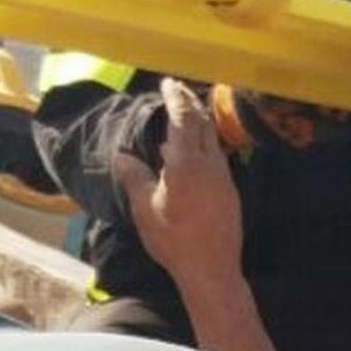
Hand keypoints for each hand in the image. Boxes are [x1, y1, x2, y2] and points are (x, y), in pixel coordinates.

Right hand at [113, 80, 243, 284]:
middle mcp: (209, 162)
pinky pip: (215, 153)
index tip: (169, 83)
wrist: (213, 267)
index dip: (176, 97)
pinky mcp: (228, 187)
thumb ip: (135, 178)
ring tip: (183, 114)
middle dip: (189, 102)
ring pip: (211, 137)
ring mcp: (222, 174)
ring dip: (198, 121)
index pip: (183, 119)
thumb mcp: (145, 210)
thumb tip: (121, 156)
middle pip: (202, 122)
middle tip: (178, 89)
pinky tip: (191, 151)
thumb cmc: (174, 240)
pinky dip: (203, 141)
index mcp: (186, 163)